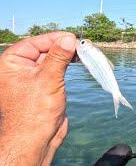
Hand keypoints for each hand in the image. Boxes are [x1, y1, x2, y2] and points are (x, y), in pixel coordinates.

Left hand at [0, 32, 77, 164]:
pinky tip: (78, 62)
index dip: (54, 39)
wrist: (36, 139)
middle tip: (81, 45)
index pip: (34, 43)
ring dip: (67, 56)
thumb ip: (58, 56)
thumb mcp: (48, 79)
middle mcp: (20, 68)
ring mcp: (33, 77)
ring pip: (52, 60)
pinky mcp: (45, 86)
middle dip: (63, 47)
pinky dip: (67, 65)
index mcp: (12, 63)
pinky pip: (56, 70)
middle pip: (44, 50)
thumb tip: (68, 38)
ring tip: (83, 53)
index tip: (72, 37)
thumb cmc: (35, 110)